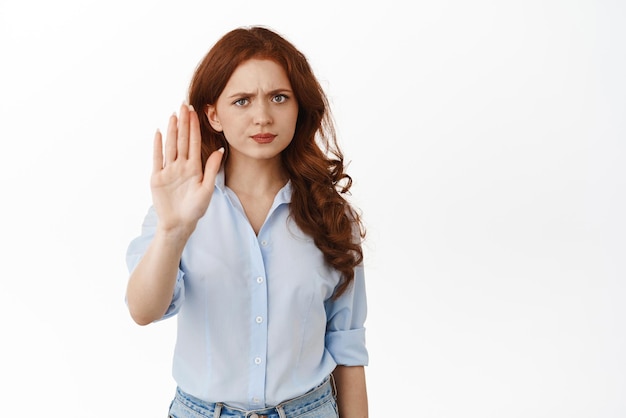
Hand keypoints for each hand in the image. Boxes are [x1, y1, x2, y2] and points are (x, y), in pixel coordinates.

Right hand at [151, 103, 223, 235]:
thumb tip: (220, 149)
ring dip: (172, 130)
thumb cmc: (195, 209)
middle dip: (183, 123)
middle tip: (184, 104)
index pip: (194, 143)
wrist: (179, 224)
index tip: (195, 112)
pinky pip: (157, 158)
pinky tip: (159, 132)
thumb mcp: (207, 189)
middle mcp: (181, 166)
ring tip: (173, 115)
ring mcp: (169, 170)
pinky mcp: (157, 177)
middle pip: (182, 140)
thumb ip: (212, 168)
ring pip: (170, 146)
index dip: (194, 127)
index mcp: (194, 168)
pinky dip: (158, 145)